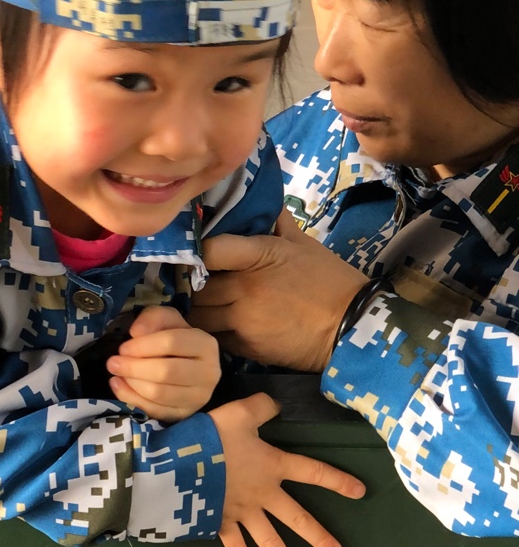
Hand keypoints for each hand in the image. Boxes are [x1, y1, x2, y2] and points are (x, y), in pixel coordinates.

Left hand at [106, 304, 220, 421]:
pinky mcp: (185, 414)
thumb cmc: (174, 341)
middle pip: (165, 372)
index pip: (171, 343)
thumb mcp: (165, 320)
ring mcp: (199, 397)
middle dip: (133, 368)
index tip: (122, 348)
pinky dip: (132, 399)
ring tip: (117, 374)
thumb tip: (136, 332)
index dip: (142, 346)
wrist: (188, 366)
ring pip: (158, 393)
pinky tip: (119, 386)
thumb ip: (152, 318)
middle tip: (112, 363)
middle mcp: (209, 373)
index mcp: (206, 345)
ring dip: (132, 383)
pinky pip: (154, 410)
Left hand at [191, 211, 367, 371]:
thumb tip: (263, 200)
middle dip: (196, 287)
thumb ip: (277, 223)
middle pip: (197, 287)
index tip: (201, 256)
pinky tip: (226, 327)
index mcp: (259, 255)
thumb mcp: (304, 244)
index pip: (209, 250)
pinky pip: (215, 337)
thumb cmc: (329, 281)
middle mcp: (245, 287)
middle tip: (203, 285)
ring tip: (211, 307)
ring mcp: (243, 319)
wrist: (349, 327)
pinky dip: (215, 332)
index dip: (199, 253)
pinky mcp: (246, 346)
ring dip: (202, 312)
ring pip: (200, 316)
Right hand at [208, 392, 365, 546]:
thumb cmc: (212, 438)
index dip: (337, 481)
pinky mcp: (219, 523)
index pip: (312, 472)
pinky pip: (234, 546)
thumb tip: (276, 405)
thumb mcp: (239, 413)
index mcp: (272, 466)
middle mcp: (263, 494)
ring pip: (269, 540)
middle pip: (296, 518)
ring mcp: (241, 512)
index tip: (361, 492)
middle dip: (317, 537)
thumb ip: (261, 408)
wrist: (179, 465)